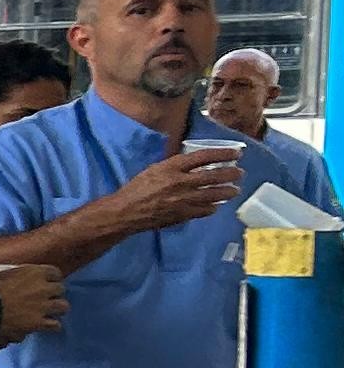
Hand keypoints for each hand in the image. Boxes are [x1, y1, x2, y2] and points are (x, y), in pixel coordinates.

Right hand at [0, 261, 68, 344]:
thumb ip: (7, 272)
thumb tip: (4, 272)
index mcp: (33, 272)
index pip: (54, 272)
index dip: (50, 278)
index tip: (45, 281)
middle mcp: (43, 288)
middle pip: (61, 289)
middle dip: (54, 293)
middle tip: (46, 297)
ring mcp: (42, 306)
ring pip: (63, 306)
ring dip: (57, 308)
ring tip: (49, 311)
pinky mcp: (38, 322)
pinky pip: (55, 325)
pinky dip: (52, 325)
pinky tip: (45, 325)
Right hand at [109, 142, 245, 232]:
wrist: (126, 211)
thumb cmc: (137, 188)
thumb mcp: (154, 169)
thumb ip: (175, 166)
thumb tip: (193, 162)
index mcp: (172, 167)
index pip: (204, 157)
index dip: (223, 154)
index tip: (235, 153)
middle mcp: (182, 182)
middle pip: (215, 176)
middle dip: (232, 173)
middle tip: (240, 173)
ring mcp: (185, 199)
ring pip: (215, 194)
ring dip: (229, 191)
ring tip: (235, 190)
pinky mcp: (185, 214)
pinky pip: (207, 210)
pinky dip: (214, 206)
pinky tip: (216, 205)